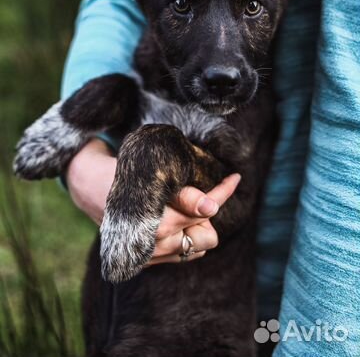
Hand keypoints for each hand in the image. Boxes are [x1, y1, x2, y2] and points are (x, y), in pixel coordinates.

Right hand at [66, 138, 240, 261]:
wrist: (90, 187)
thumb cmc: (124, 174)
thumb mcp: (152, 176)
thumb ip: (185, 195)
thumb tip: (212, 209)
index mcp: (158, 222)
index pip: (206, 209)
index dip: (223, 191)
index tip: (235, 177)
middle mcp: (155, 245)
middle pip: (208, 235)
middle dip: (206, 214)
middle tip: (196, 194)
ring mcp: (150, 256)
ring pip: (197, 248)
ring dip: (197, 228)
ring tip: (183, 208)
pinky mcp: (145, 261)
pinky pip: (182, 256)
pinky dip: (185, 238)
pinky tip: (175, 221)